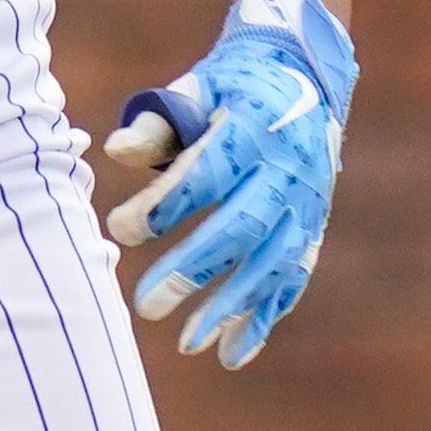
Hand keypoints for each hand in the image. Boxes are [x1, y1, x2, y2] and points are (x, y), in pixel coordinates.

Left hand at [102, 0, 352, 369]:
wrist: (301, 77)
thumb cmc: (227, 89)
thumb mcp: (193, 89)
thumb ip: (156, 123)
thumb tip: (116, 152)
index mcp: (252, 127)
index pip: (208, 172)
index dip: (165, 204)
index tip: (120, 230)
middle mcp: (288, 168)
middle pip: (243, 226)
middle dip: (194, 269)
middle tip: (146, 306)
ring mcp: (308, 202)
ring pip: (274, 263)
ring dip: (232, 307)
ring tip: (187, 344)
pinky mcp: (314, 227)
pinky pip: (293, 279)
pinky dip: (264, 318)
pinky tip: (231, 354)